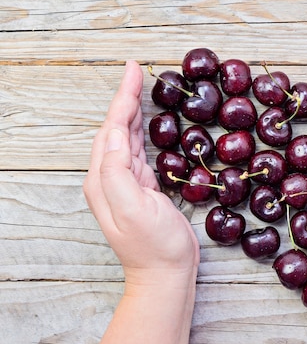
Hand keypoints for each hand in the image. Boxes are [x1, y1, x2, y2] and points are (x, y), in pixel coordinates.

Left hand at [83, 61, 198, 286]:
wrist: (165, 274)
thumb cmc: (153, 245)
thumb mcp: (133, 208)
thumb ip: (118, 170)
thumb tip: (117, 134)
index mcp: (104, 178)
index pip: (112, 129)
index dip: (122, 98)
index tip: (132, 70)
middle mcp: (110, 178)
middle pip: (117, 128)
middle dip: (126, 98)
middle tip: (137, 72)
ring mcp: (126, 183)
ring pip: (127, 138)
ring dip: (133, 111)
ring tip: (140, 88)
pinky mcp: (143, 188)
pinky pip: (139, 151)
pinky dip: (143, 131)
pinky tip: (147, 123)